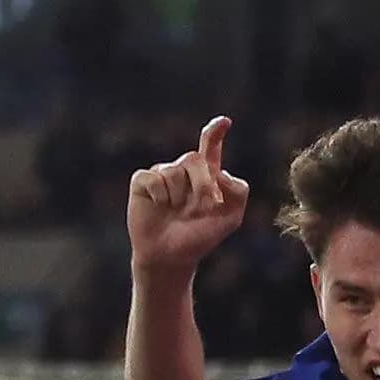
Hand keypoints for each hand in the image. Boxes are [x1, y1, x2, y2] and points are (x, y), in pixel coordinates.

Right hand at [125, 114, 252, 278]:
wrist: (170, 257)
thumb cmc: (199, 238)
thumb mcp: (230, 218)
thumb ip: (237, 192)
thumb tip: (219, 172)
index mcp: (206, 175)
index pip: (210, 146)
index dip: (215, 132)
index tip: (224, 122)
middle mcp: (183, 171)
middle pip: (194, 159)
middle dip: (202, 183)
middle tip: (207, 205)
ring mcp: (161, 175)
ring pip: (172, 171)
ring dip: (179, 196)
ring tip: (176, 212)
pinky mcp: (142, 183)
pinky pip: (152, 179)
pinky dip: (159, 195)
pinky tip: (159, 207)